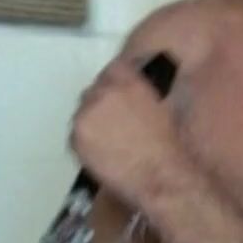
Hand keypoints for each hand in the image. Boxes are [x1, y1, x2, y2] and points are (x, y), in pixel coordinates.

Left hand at [69, 57, 180, 202]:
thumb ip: (140, 92)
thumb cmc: (167, 144)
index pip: (114, 69)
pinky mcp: (75, 138)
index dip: (117, 81)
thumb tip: (131, 92)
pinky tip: (100, 148)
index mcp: (127, 81)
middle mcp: (102, 93)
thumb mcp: (160, 106)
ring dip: (93, 119)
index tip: (119, 89)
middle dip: (103, 100)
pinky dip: (86, 138)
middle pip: (94, 89)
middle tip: (113, 117)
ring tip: (107, 135)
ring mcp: (85, 115)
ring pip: (84, 111)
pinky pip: (76, 133)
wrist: (158, 173)